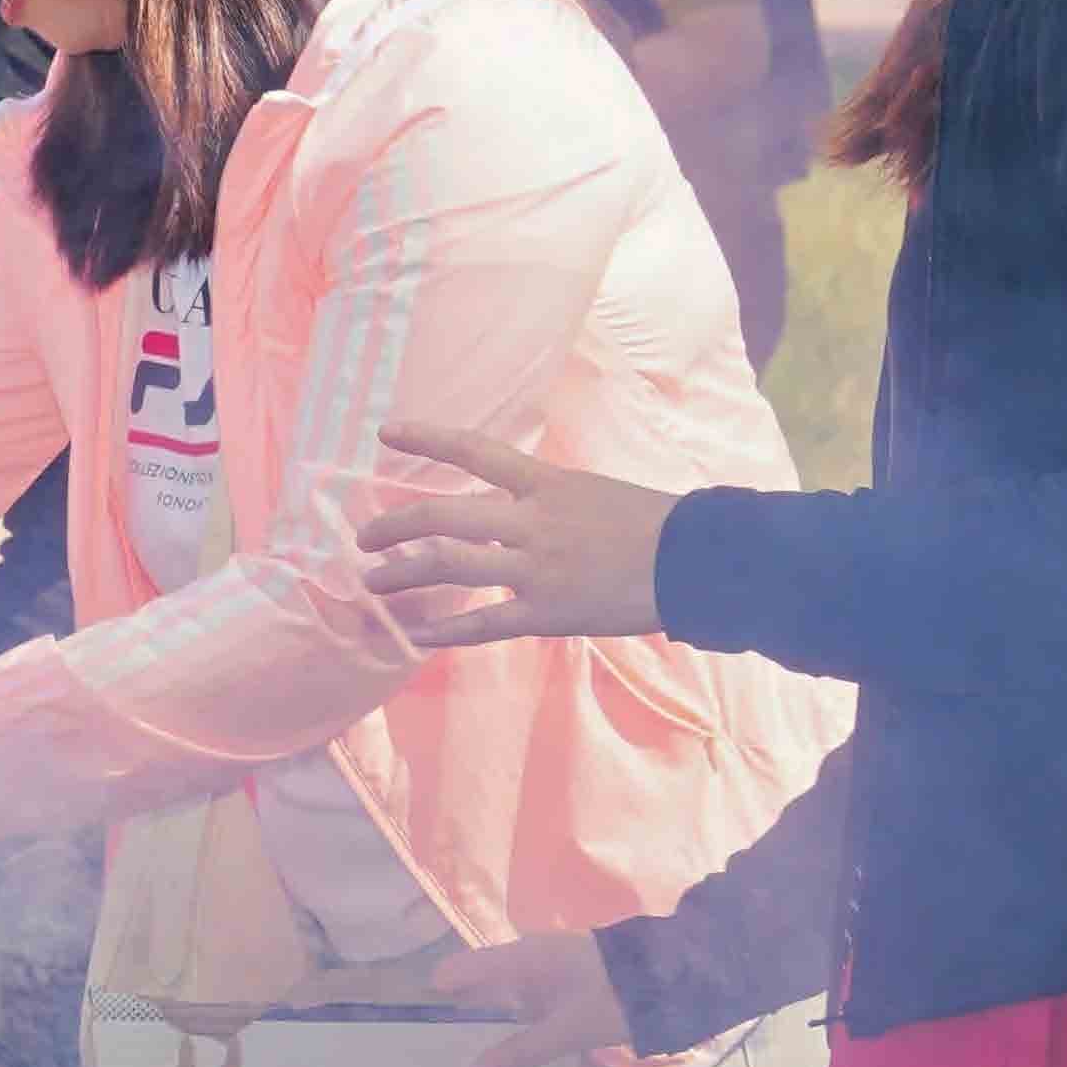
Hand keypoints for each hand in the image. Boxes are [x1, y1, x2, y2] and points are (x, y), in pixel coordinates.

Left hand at [357, 423, 677, 642]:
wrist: (700, 561)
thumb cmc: (651, 523)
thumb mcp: (592, 491)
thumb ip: (543, 497)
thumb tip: (501, 504)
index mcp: (547, 484)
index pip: (476, 451)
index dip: (427, 439)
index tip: (386, 432)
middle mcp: (533, 522)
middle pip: (443, 517)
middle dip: (395, 526)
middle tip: (366, 538)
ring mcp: (537, 569)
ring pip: (450, 567)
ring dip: (402, 575)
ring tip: (372, 582)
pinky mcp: (548, 613)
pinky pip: (482, 624)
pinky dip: (444, 631)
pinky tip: (415, 634)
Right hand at [432, 930, 630, 1066]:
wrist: (681, 977)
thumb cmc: (616, 994)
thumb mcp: (569, 1029)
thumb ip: (520, 1054)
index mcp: (518, 960)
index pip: (458, 971)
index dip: (435, 1000)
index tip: (421, 1037)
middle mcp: (528, 965)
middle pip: (484, 998)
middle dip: (470, 1034)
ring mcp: (551, 979)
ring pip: (513, 1014)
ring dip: (506, 1046)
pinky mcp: (572, 995)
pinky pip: (539, 1020)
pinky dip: (533, 1045)